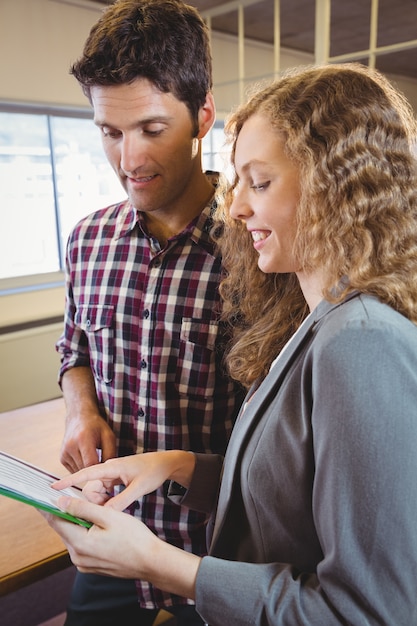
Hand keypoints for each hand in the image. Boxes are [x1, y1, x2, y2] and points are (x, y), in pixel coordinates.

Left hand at [43, 497, 199, 597]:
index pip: (55, 521)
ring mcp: (84, 563)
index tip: (40, 494)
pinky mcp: (91, 566)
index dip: (47, 506)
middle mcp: (77, 557)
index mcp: (79, 544)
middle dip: (67, 511)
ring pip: (74, 535)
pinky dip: (86, 532)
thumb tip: (61, 501)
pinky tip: (99, 524)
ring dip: (79, 521)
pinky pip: (82, 544)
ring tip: (92, 508)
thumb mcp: (109, 516)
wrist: (150, 562)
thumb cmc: (134, 538)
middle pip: (65, 528)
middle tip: (72, 495)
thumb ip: (83, 508)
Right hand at [53, 450, 195, 510]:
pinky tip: (117, 504)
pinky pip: (104, 492)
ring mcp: (112, 474)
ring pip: (97, 492)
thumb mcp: (139, 488)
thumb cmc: (153, 471)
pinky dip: (107, 500)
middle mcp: (109, 469)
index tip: (54, 486)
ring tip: (119, 505)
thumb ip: (122, 500)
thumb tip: (105, 513)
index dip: (69, 480)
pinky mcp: (116, 479)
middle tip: (111, 509)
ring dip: (103, 502)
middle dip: (95, 501)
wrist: (166, 463)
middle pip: (91, 488)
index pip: (86, 472)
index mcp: (112, 467)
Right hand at [60, 367, 116, 472]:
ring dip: (88, 470)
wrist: (79, 418)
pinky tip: (87, 459)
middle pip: (85, 470)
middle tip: (104, 468)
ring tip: (95, 460)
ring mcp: (64, 452)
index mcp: (83, 439)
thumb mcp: (108, 436)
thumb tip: (109, 473)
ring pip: (79, 472)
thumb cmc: (96, 426)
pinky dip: (82, 468)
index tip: (108, 474)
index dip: (100, 472)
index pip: (91, 464)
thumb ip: (110, 454)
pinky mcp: (62, 458)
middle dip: (95, 472)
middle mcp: (70, 446)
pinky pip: (74, 471)